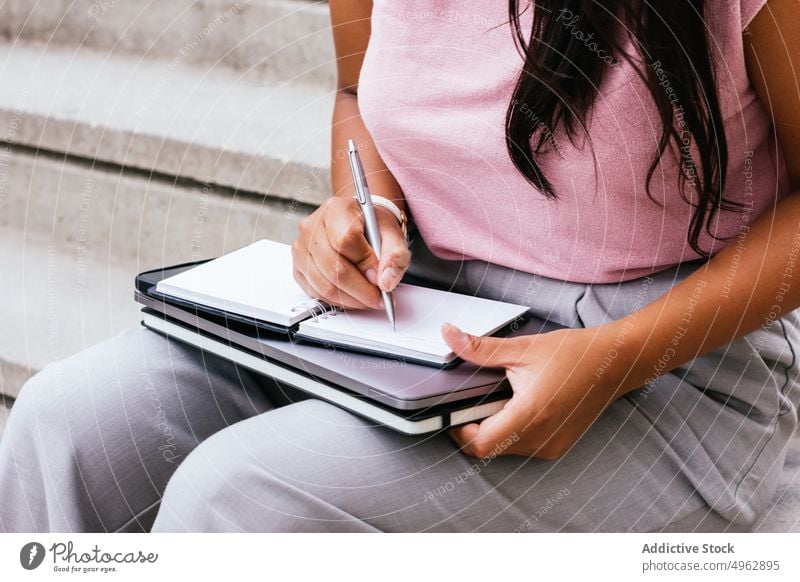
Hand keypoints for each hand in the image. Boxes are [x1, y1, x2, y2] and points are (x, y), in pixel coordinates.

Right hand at [292, 196, 409, 309]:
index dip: (365, 265)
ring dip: (351, 299)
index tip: (381, 278)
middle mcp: (313, 227)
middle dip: (361, 290)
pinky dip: (338, 300)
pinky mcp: (298, 266)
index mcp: (337, 210)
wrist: (357, 225)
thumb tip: (386, 282)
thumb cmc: (372, 228)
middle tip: (379, 298)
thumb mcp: (393, 234)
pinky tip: (353, 296)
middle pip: (334, 268)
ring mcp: (302, 247)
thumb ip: (395, 255)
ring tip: (368, 298)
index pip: (346, 240)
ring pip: (325, 285)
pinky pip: (316, 292)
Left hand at [441, 322, 632, 459]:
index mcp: (531, 415)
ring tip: (496, 399)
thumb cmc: (574, 354)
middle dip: (473, 428)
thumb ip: (480, 348)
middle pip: (489, 448)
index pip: (481, 443)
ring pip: (504, 449)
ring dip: (492, 430)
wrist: (616, 363)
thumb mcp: (522, 348)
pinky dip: (510, 431)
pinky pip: (522, 447)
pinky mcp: (557, 446)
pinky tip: (514, 407)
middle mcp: (541, 438)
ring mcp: (551, 446)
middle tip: (470, 401)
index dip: (458, 431)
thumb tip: (449, 335)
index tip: (451, 412)